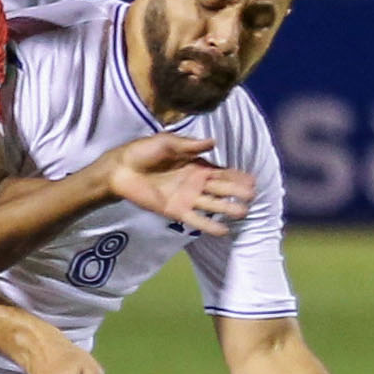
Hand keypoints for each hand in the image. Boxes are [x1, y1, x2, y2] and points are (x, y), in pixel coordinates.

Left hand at [101, 133, 251, 234]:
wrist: (120, 170)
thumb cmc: (142, 152)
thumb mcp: (167, 142)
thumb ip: (190, 145)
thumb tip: (213, 142)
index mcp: (196, 165)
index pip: (222, 172)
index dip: (237, 177)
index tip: (252, 181)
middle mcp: (194, 183)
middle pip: (221, 189)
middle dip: (237, 192)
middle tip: (252, 197)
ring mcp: (186, 198)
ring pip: (212, 205)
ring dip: (228, 209)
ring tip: (243, 213)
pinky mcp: (175, 211)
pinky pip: (195, 220)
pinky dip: (209, 226)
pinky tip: (223, 231)